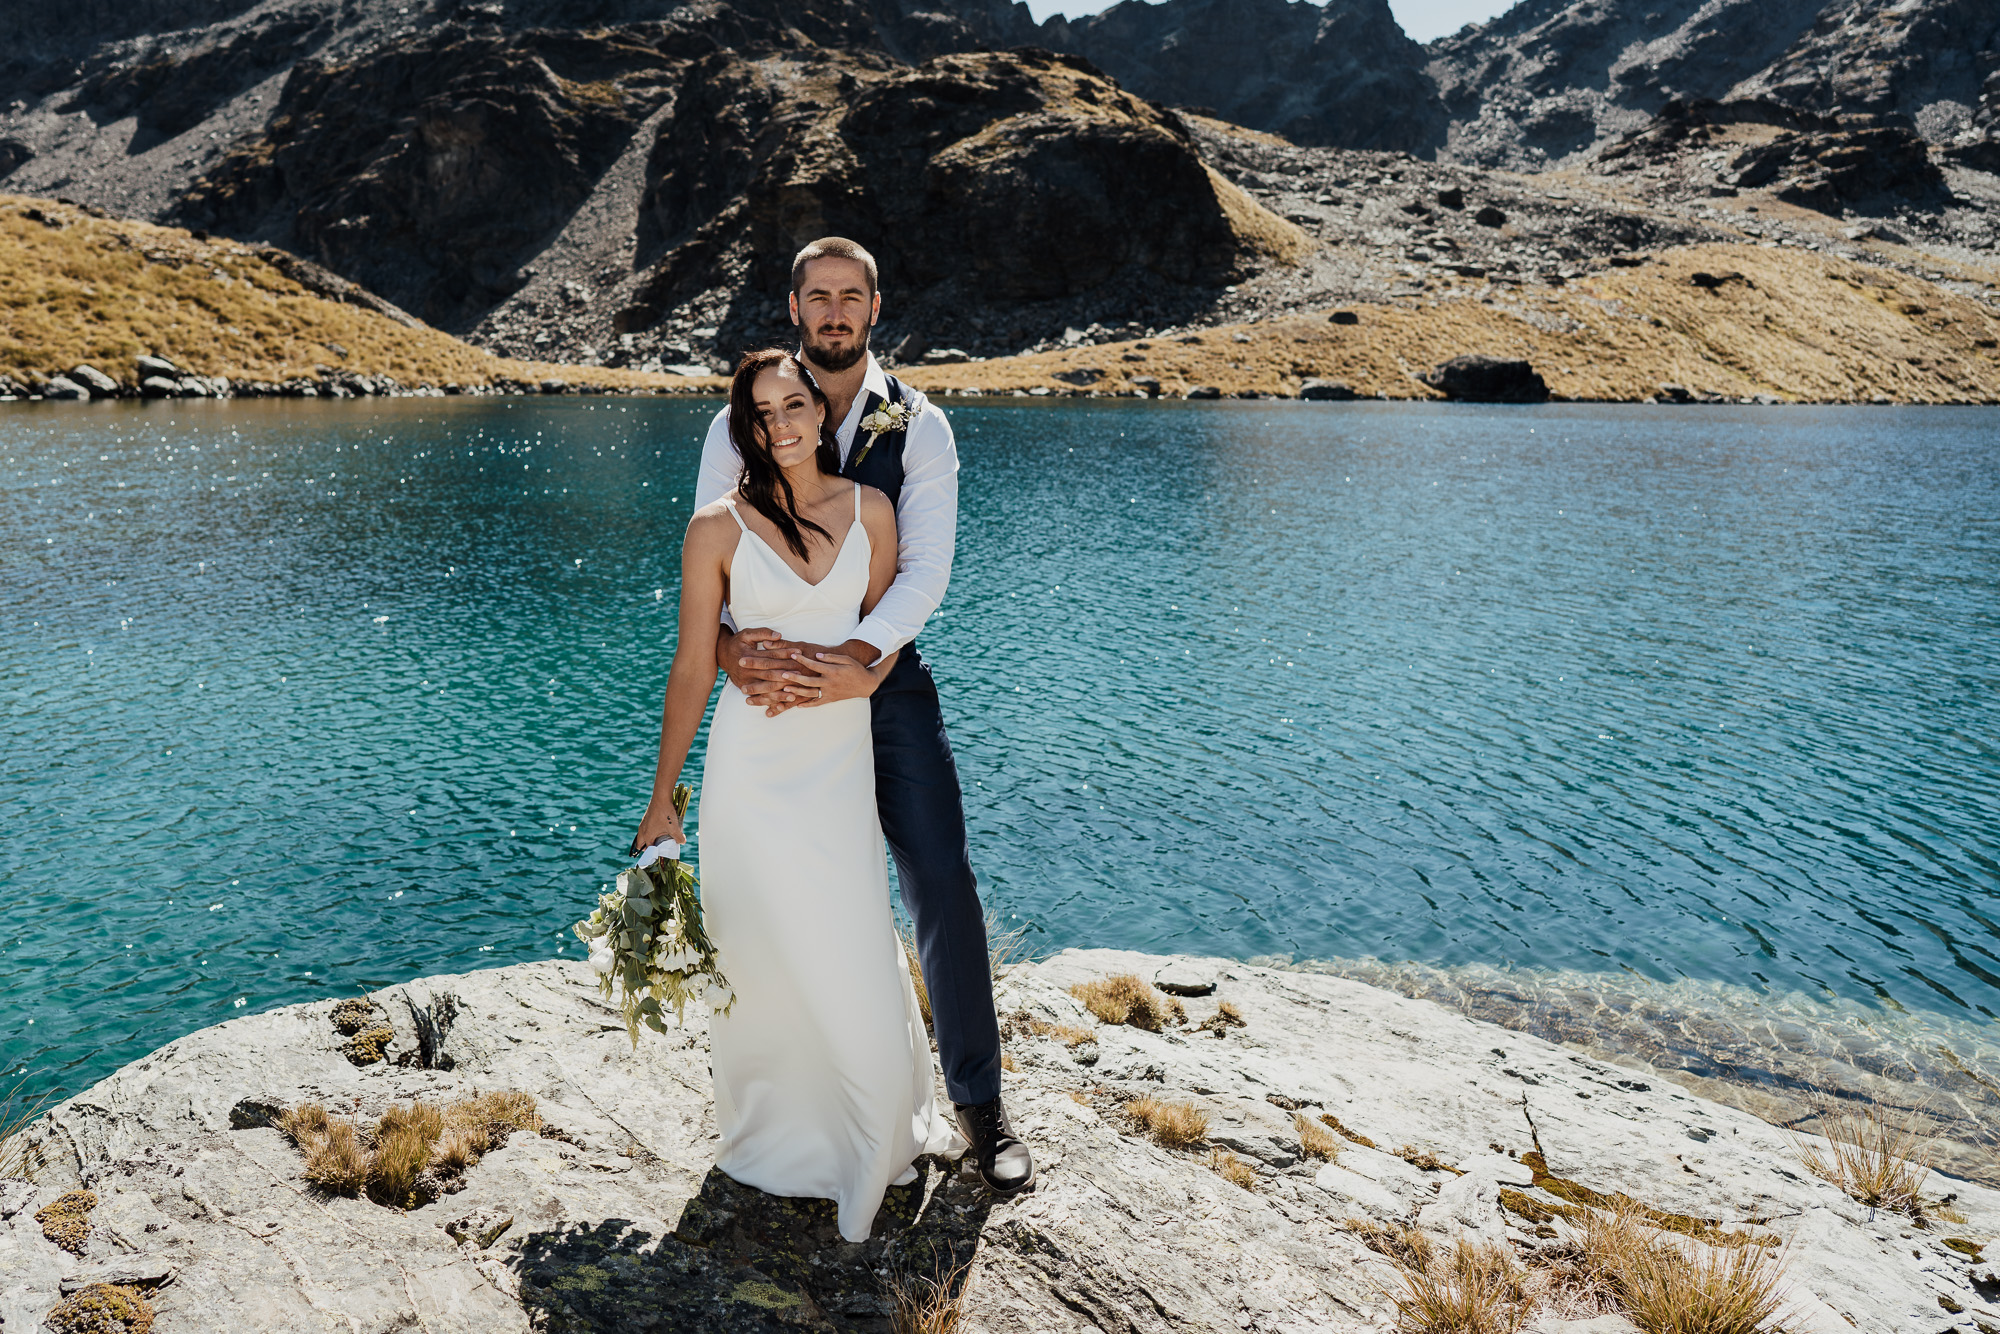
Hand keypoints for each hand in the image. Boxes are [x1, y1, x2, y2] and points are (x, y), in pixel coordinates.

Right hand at [629, 801, 684, 858]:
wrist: (661, 798)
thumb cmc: (666, 813)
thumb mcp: (674, 827)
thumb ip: (679, 837)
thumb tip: (682, 842)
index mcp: (647, 835)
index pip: (648, 850)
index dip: (654, 853)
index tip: (661, 855)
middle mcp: (642, 831)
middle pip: (641, 844)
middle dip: (647, 848)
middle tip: (657, 849)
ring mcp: (643, 824)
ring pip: (642, 836)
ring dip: (647, 840)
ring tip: (658, 840)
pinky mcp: (645, 819)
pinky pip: (644, 829)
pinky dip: (648, 833)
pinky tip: (658, 830)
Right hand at [718, 625, 807, 713]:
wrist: (721, 655)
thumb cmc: (738, 643)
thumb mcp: (747, 634)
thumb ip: (763, 633)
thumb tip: (779, 635)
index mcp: (747, 655)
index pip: (770, 655)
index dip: (785, 654)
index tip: (799, 652)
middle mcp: (746, 671)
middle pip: (769, 674)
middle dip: (786, 674)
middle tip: (801, 674)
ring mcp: (745, 682)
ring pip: (765, 688)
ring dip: (780, 692)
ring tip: (794, 694)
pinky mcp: (745, 689)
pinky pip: (760, 697)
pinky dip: (771, 702)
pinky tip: (782, 705)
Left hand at [777, 648, 895, 712]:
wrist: (866, 684)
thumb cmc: (856, 669)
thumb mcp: (846, 659)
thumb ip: (831, 657)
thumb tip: (817, 655)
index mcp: (833, 671)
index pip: (814, 664)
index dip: (802, 659)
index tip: (792, 655)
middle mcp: (829, 683)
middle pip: (808, 680)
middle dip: (795, 677)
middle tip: (782, 674)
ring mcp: (829, 692)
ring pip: (810, 693)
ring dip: (797, 691)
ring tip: (785, 689)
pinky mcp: (831, 699)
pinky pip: (817, 703)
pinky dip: (807, 705)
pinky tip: (797, 705)